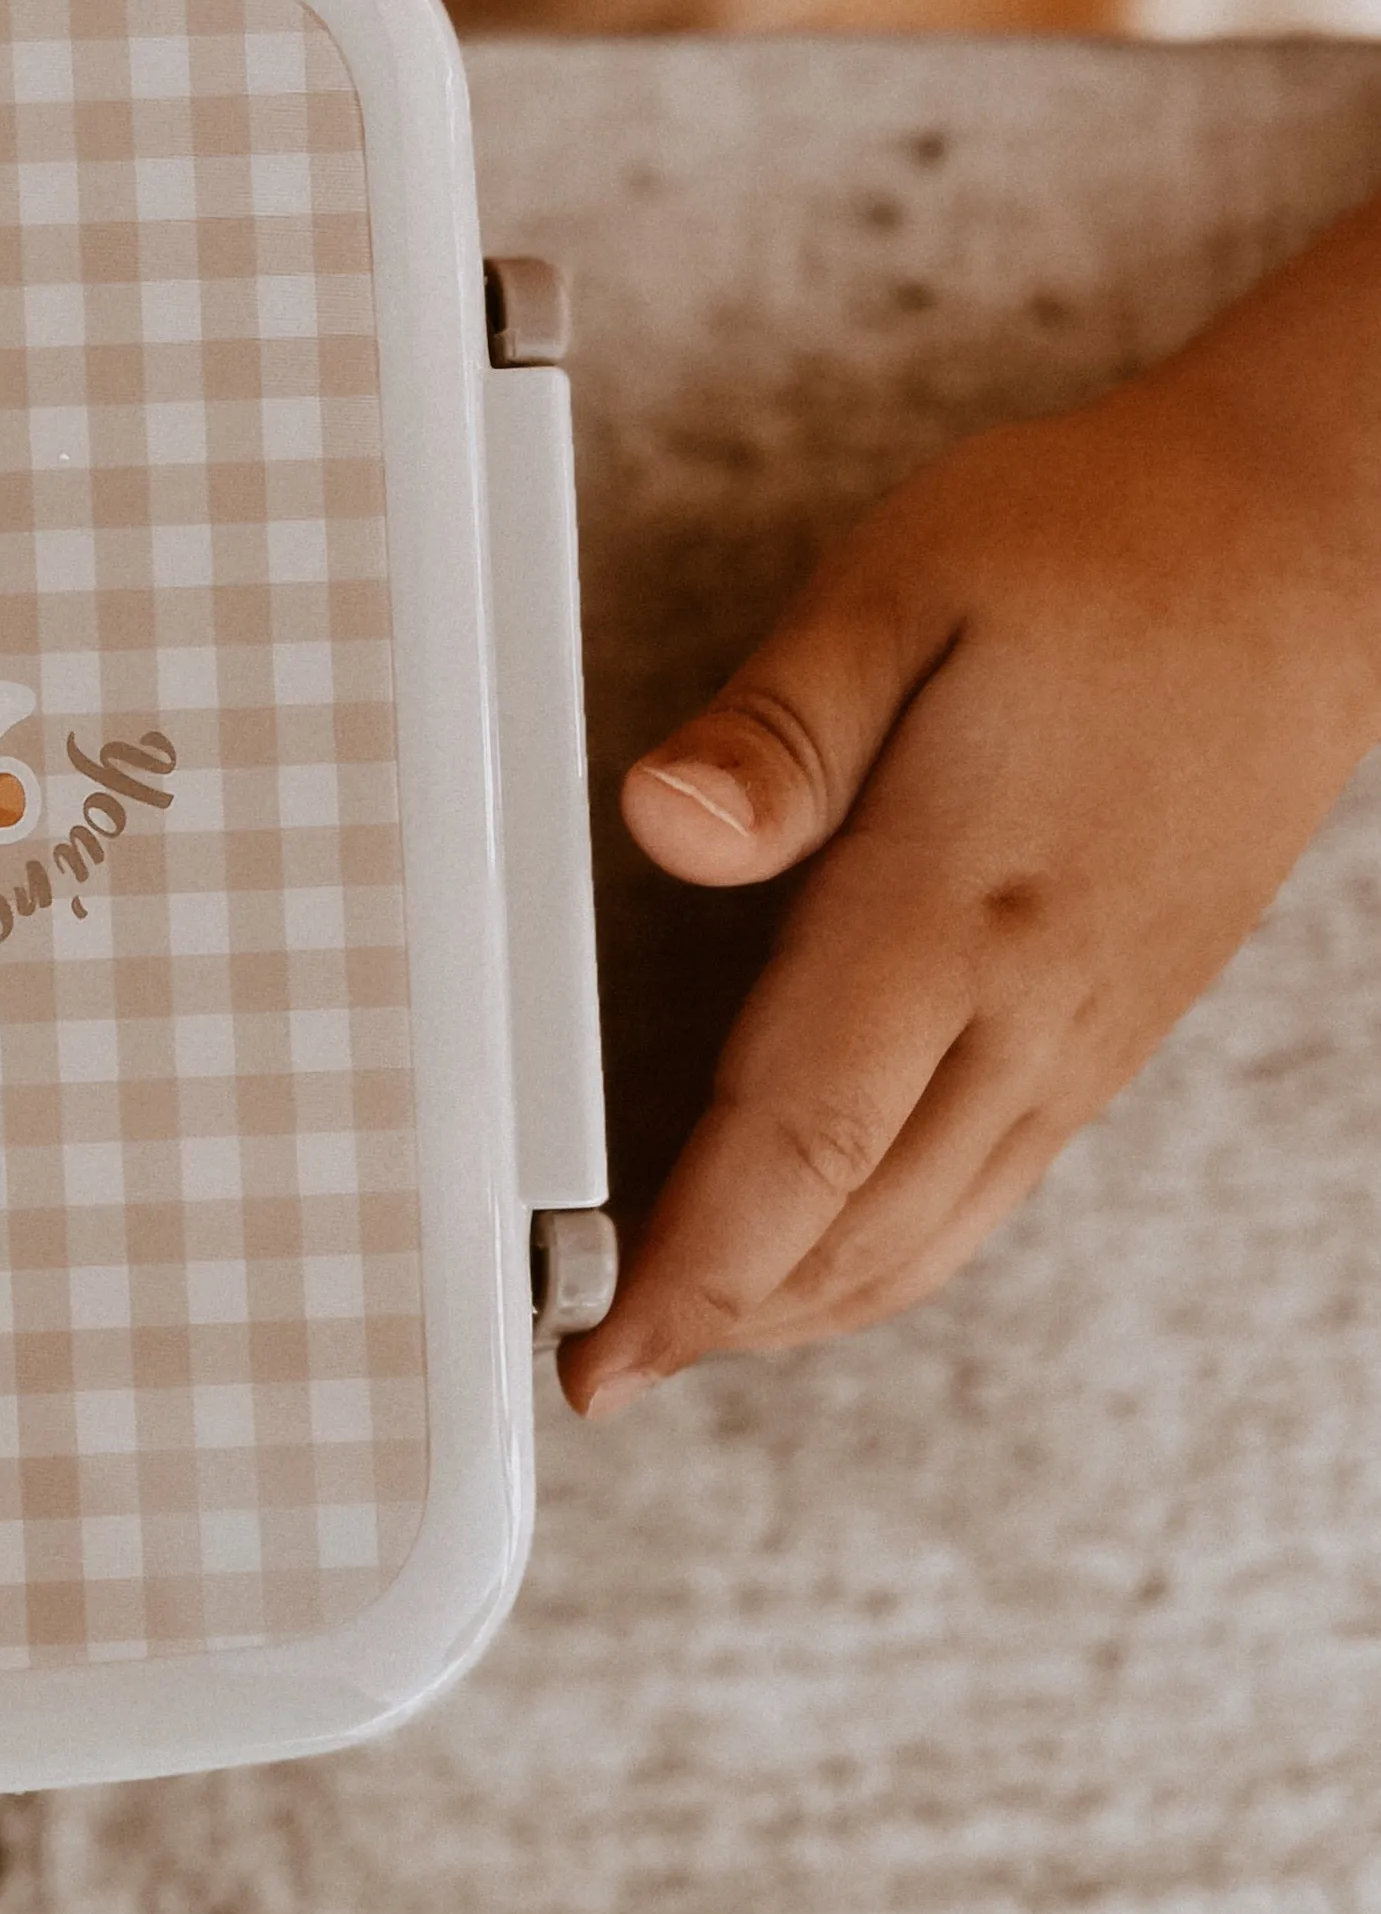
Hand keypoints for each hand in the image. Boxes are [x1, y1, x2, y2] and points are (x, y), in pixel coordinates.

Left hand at [560, 355, 1380, 1413]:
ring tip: (690, 1335)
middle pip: (860, 1230)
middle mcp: (1033, 1002)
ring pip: (931, 1234)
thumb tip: (664, 821)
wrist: (1312, 545)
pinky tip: (821, 1252)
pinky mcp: (1116, 1026)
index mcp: (956, 904)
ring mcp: (1088, 1031)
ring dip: (804, 1304)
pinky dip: (887, 1252)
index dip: (693, 1271)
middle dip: (726, 1321)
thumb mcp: (906, 581)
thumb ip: (779, 724)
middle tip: (610, 1368)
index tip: (603, 1355)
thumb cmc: (1102, 548)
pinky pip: (989, 1189)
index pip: (801, 1144)